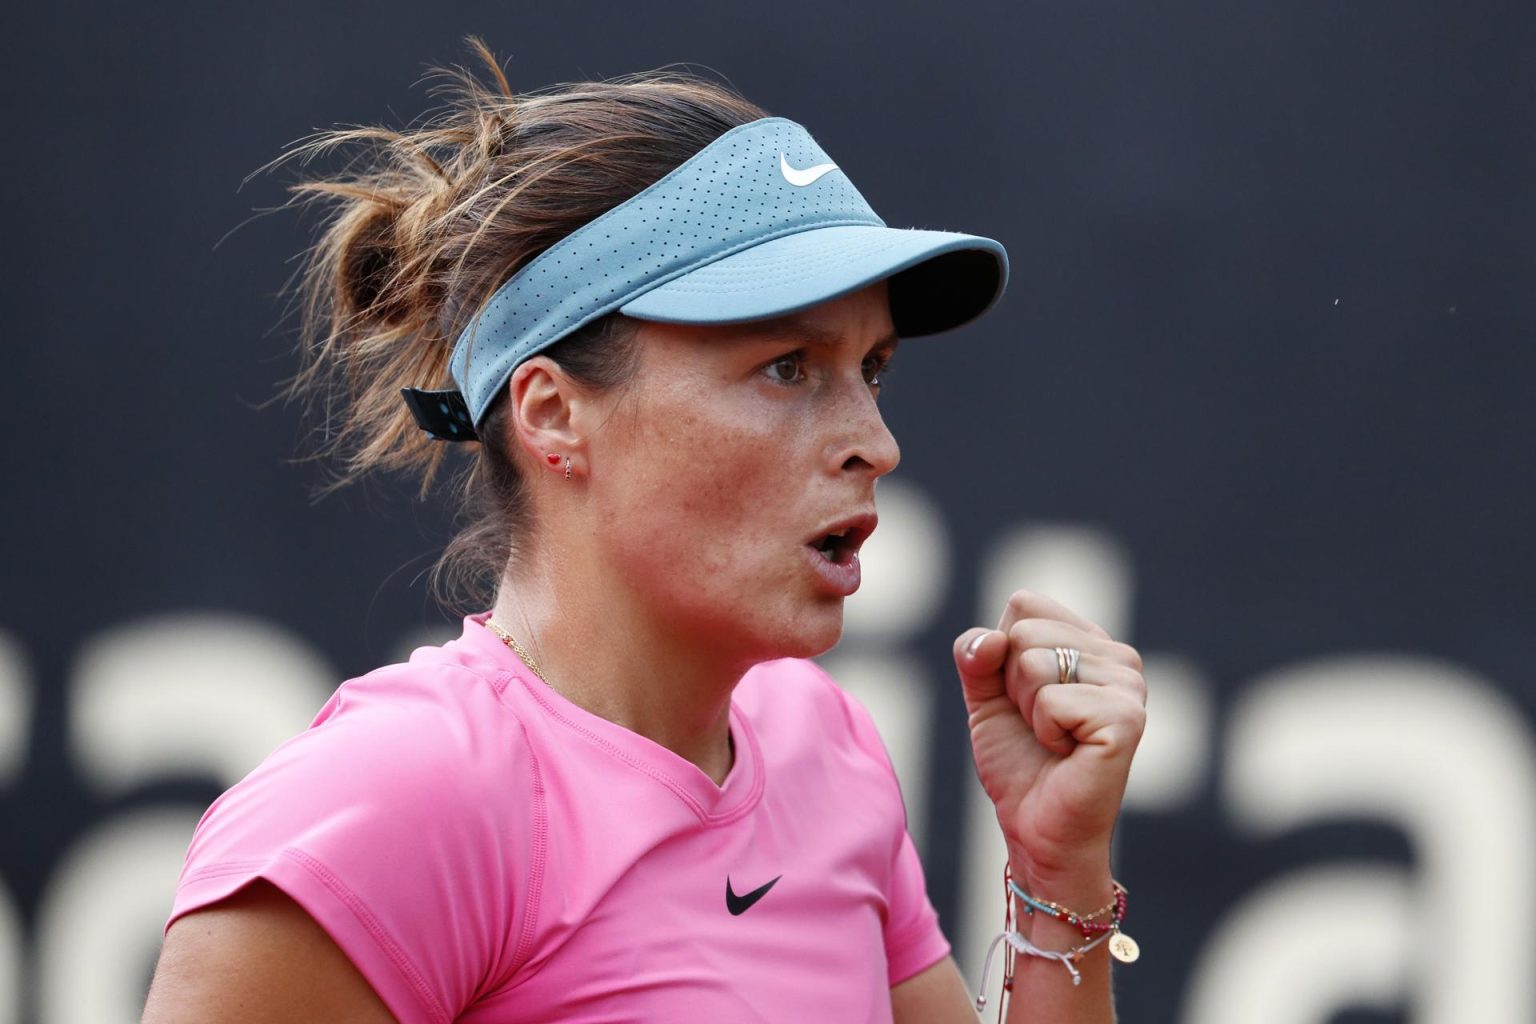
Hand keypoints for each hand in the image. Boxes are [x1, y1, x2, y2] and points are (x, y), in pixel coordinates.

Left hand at [953, 590, 1146, 882]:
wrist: (1038, 829)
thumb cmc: (1019, 762)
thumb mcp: (985, 698)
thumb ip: (976, 655)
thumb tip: (991, 639)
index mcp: (1090, 641)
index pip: (1024, 604)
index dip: (1002, 652)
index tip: (1022, 697)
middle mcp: (1118, 656)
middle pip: (1024, 631)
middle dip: (1012, 684)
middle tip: (1039, 725)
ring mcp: (1129, 685)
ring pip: (1034, 663)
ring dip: (1027, 710)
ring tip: (1054, 740)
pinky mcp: (1127, 718)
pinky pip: (1051, 701)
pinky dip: (1044, 732)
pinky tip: (1068, 753)